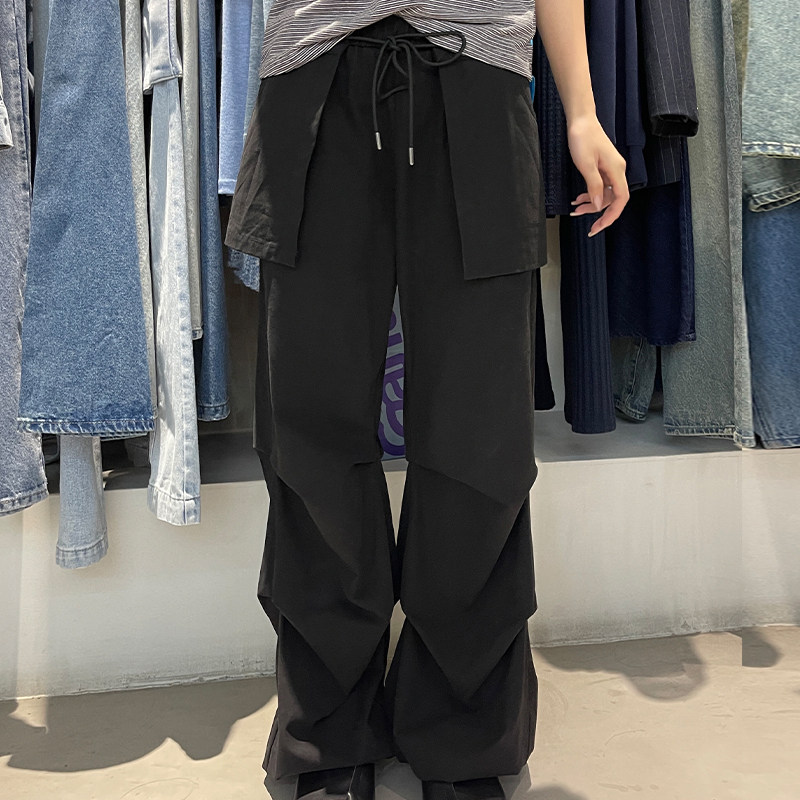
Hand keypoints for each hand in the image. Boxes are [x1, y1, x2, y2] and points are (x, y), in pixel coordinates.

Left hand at [566, 114, 629, 236]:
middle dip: (596, 211)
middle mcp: (617, 171)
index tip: (597, 227)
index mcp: (617, 170)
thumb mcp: (585, 164)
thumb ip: (593, 186)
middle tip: (579, 217)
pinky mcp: (603, 167)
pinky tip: (578, 198)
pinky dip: (589, 194)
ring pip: (604, 194)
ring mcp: (611, 169)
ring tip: (575, 208)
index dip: (610, 216)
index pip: (620, 200)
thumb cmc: (583, 138)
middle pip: (612, 199)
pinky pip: (600, 186)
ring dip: (591, 203)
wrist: (581, 120)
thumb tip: (597, 206)